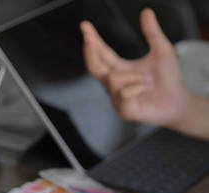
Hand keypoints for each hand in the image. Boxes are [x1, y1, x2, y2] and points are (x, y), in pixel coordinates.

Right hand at [81, 9, 194, 130]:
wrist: (179, 101)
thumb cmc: (168, 79)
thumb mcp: (161, 51)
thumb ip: (152, 32)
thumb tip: (146, 11)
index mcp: (119, 68)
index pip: (102, 53)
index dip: (93, 39)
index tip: (84, 25)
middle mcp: (113, 83)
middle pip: (94, 66)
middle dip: (90, 50)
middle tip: (89, 38)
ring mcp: (116, 98)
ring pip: (114, 79)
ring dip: (136, 76)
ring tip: (149, 81)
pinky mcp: (122, 110)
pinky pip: (124, 93)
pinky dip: (139, 88)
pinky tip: (146, 92)